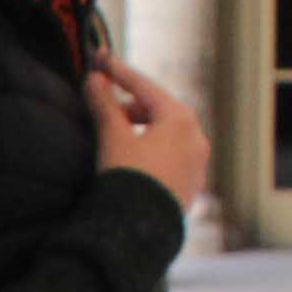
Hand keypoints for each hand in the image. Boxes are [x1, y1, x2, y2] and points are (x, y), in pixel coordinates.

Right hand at [89, 64, 212, 206]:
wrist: (141, 231)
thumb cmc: (129, 179)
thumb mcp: (112, 136)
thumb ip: (103, 103)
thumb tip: (94, 79)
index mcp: (181, 120)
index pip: (145, 87)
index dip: (118, 72)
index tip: (100, 59)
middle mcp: (196, 138)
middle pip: (159, 110)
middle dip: (131, 104)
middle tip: (107, 104)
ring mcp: (197, 164)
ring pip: (166, 134)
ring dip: (141, 128)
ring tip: (118, 134)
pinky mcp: (191, 186)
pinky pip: (171, 156)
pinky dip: (151, 149)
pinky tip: (134, 158)